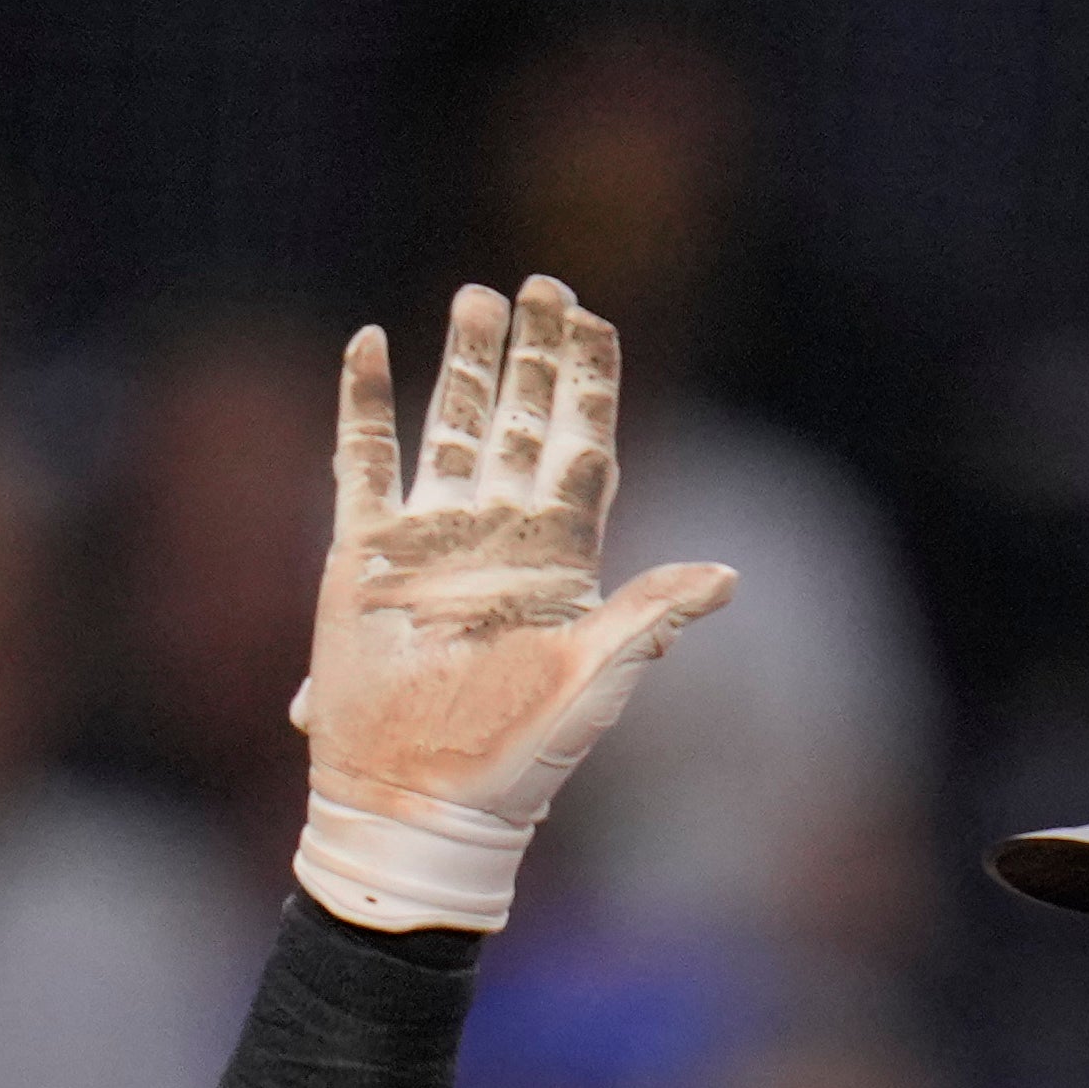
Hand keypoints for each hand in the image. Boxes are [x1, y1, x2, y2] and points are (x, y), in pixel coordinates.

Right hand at [290, 275, 737, 936]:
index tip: (594, 316)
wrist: (419, 805)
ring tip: (475, 296)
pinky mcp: (364, 555)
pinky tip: (368, 345)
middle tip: (541, 282)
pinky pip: (363, 461)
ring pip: (452, 425)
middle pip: (523, 418)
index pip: (582, 443)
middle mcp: (497, 534)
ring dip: (464, 363)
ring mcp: (430, 539)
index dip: (590, 380)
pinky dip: (363, 403)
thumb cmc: (515, 757)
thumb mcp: (592, 684)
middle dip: (534, 352)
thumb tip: (726, 577)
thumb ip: (647, 618)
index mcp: (557, 555)